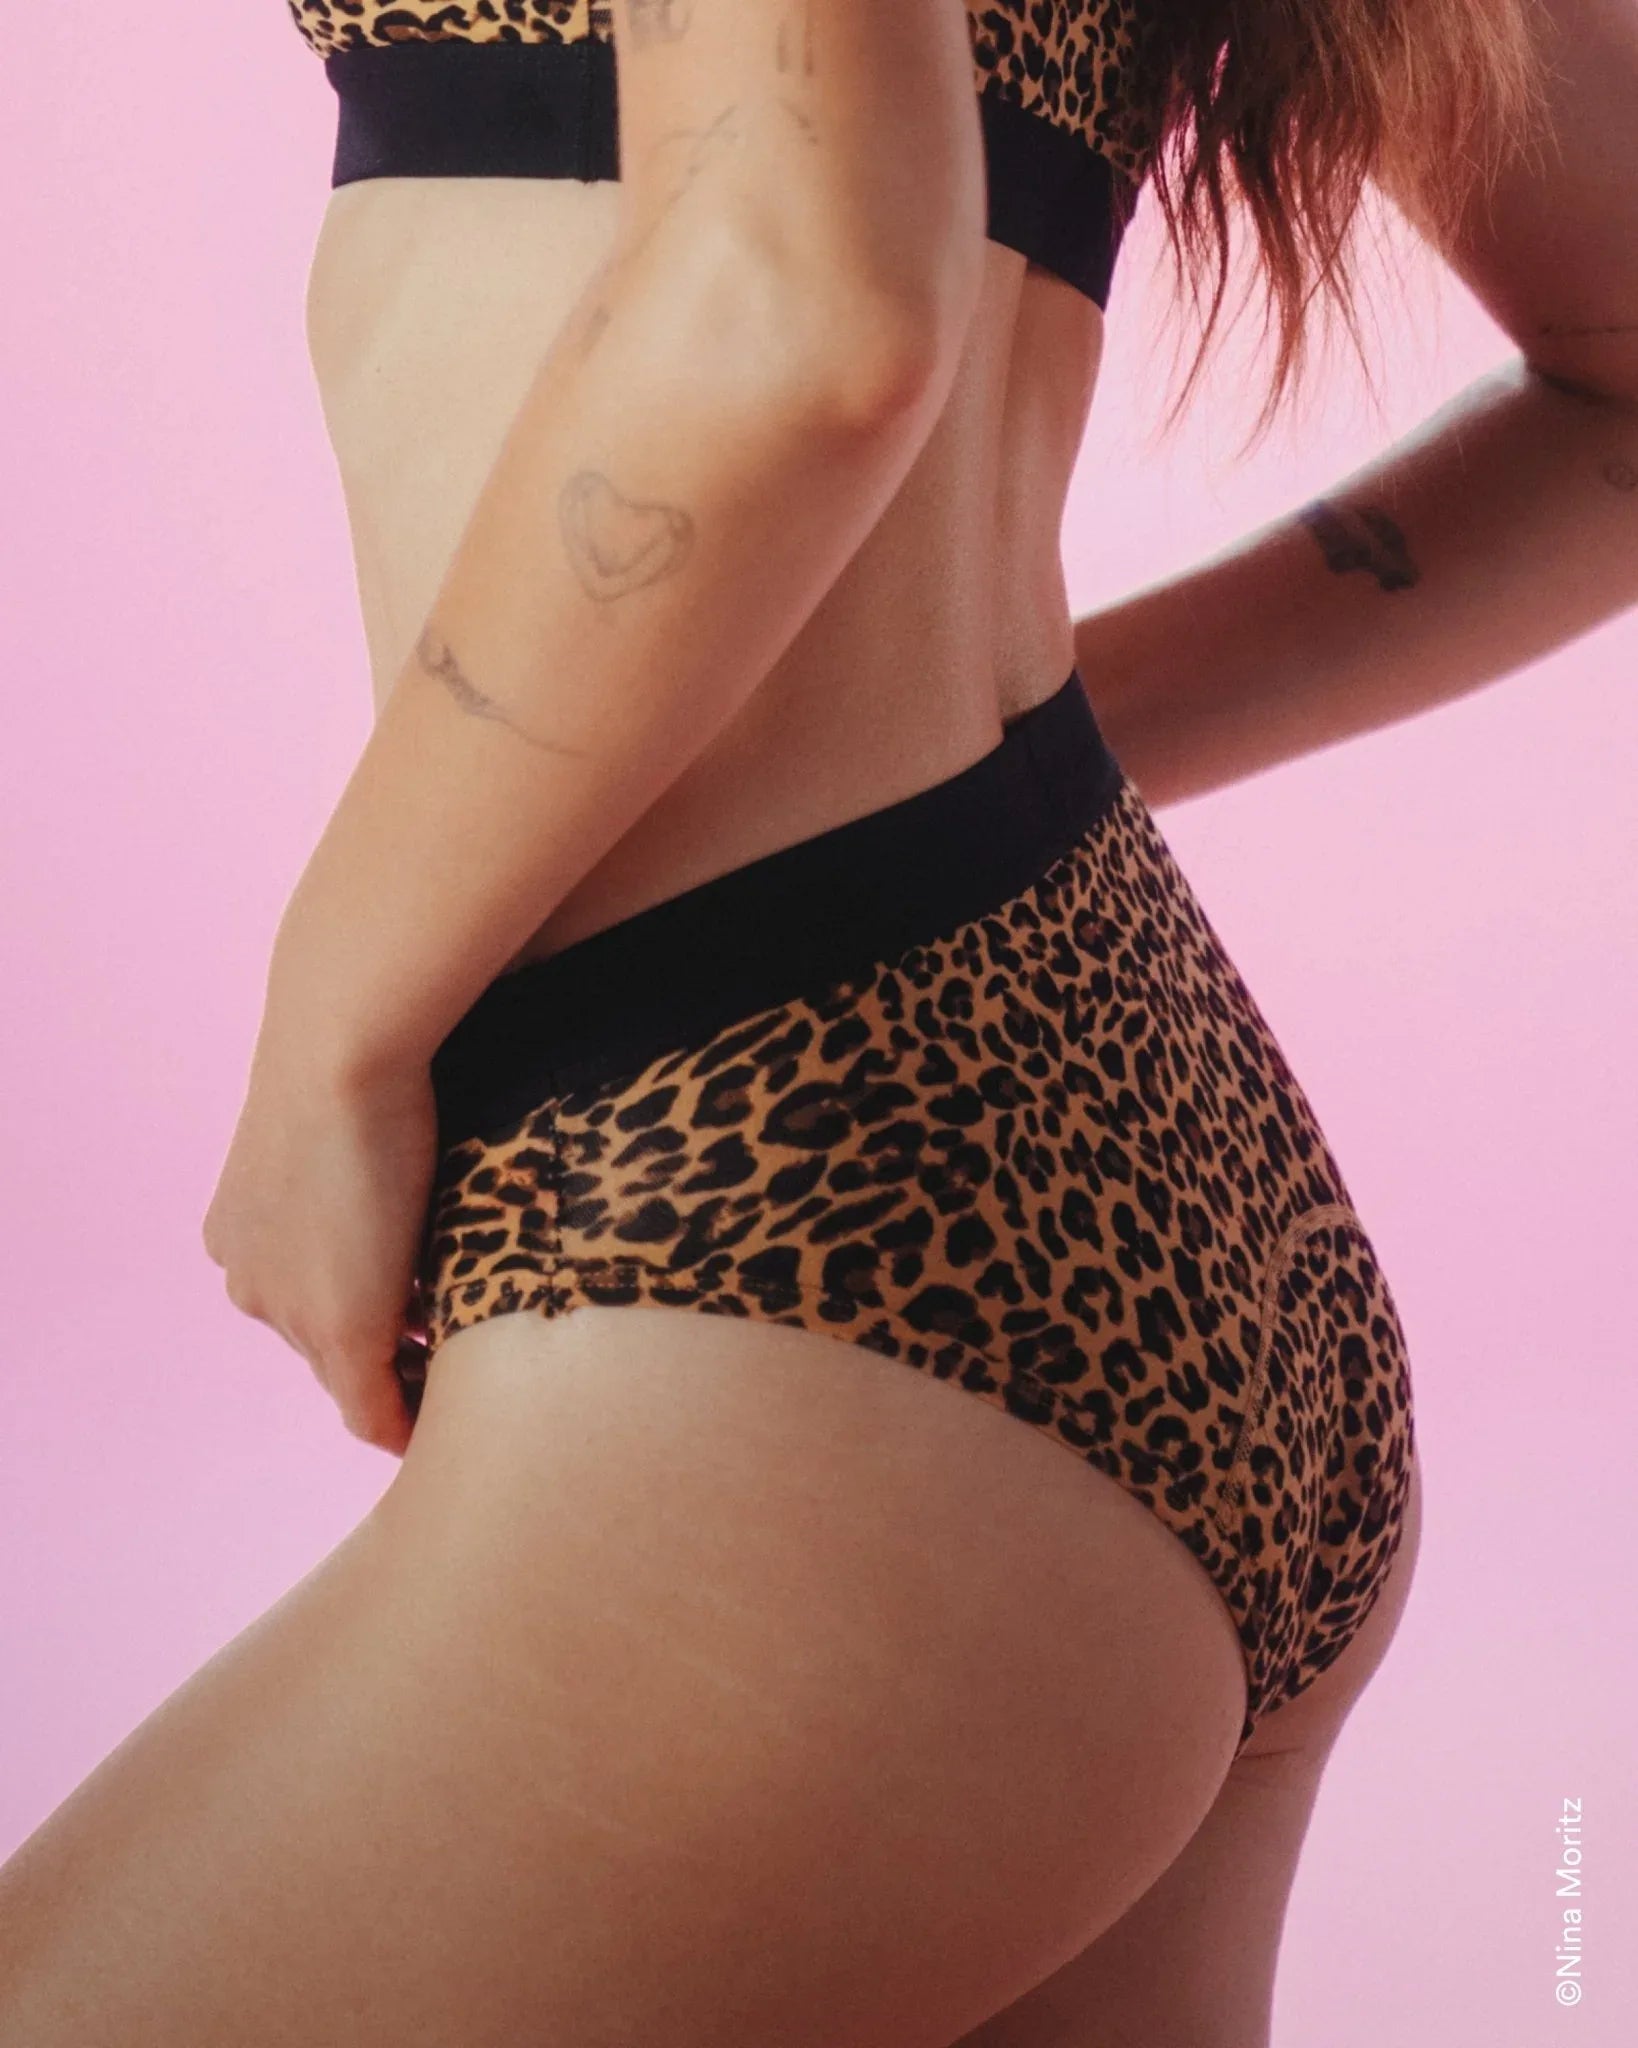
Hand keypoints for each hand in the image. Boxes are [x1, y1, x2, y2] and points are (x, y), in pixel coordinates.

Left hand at [202, 1032, 437, 1456]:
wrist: (344, 1049)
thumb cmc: (361, 1059)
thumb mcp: (353, 1129)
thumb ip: (364, 1178)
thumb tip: (411, 1196)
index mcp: (243, 1230)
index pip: (304, 1298)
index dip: (365, 1313)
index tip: (415, 1318)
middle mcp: (251, 1276)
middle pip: (323, 1343)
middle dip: (385, 1347)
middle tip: (449, 1350)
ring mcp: (290, 1310)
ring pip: (349, 1373)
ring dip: (402, 1375)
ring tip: (459, 1370)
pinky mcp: (340, 1331)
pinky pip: (372, 1411)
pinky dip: (407, 1422)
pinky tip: (446, 1420)